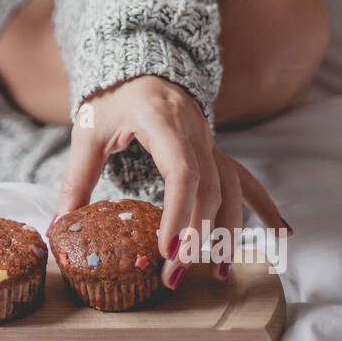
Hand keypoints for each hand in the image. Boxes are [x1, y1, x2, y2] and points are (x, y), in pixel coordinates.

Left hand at [54, 76, 290, 287]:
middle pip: (209, 187)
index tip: (166, 249)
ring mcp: (210, 140)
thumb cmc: (111, 98)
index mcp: (161, 119)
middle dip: (196, 235)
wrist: (140, 68)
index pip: (182, 171)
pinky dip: (264, 206)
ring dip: (226, 232)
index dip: (178, 212)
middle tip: (174, 272)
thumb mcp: (87, 132)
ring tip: (219, 272)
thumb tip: (58, 227)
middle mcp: (195, 130)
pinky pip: (245, 178)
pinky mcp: (215, 151)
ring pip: (231, 188)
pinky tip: (283, 231)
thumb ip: (75, 179)